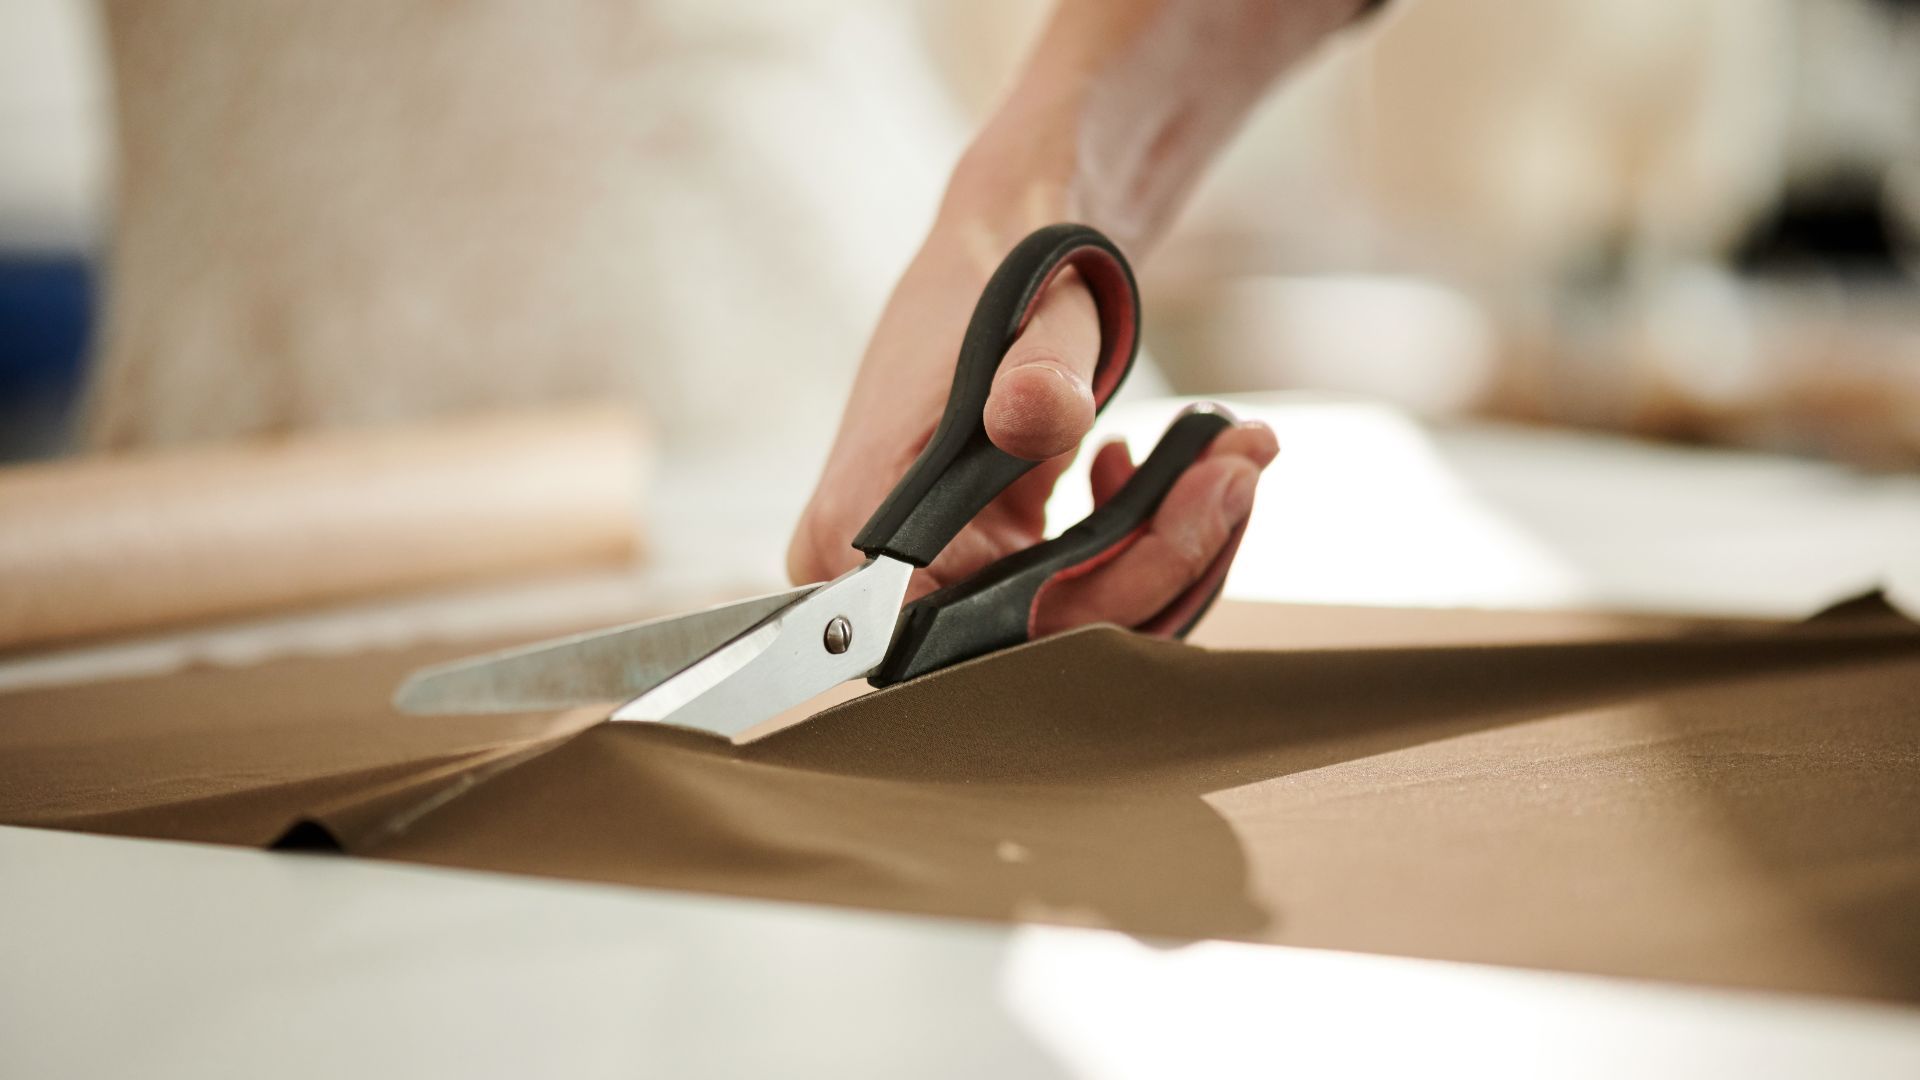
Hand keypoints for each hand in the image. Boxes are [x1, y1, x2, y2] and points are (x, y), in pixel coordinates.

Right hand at [787, 217, 1278, 630]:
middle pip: (1050, 629)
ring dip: (1174, 544)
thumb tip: (1036, 415)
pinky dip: (1143, 537)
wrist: (997, 242)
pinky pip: (1081, 586)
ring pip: (1080, 615)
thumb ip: (1035, 376)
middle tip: (1239, 469)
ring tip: (1230, 456)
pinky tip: (1140, 464)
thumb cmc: (994, 275)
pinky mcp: (985, 559)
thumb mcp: (1026, 318)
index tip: (1201, 510)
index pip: (999, 624)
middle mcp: (885, 575)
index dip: (1114, 590)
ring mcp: (937, 571)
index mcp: (862, 530)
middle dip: (1167, 557)